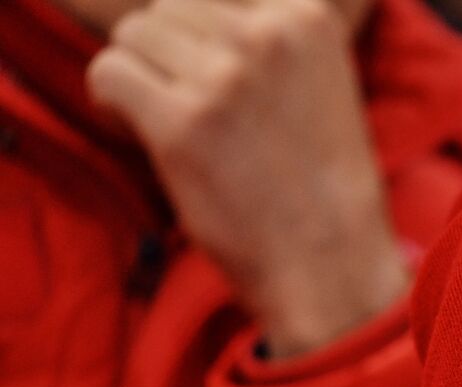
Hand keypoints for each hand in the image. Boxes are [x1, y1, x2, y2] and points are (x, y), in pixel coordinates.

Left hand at [88, 0, 407, 357]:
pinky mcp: (182, 123)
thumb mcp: (322, 84)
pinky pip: (109, 74)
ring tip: (176, 125)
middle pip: (171, 7)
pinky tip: (148, 137)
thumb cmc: (324, 187)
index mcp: (307, 17)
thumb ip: (271, 39)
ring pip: (134, 34)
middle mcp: (267, 36)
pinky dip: (113, 105)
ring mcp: (224, 78)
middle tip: (198, 114)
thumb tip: (197, 18)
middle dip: (172, 58)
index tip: (225, 87)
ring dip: (143, 79)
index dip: (208, 39)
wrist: (332, 264)